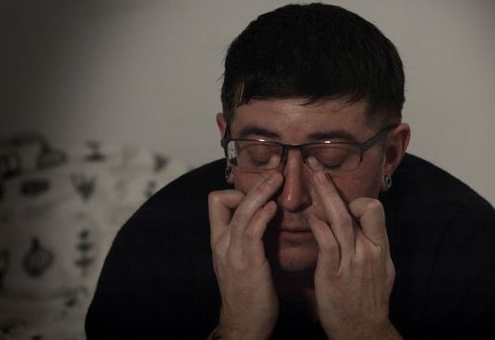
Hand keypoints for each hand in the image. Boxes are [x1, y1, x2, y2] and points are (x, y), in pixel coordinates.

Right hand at [208, 172, 282, 339]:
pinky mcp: (247, 263)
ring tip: (278, 179)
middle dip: (255, 183)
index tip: (259, 192)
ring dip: (261, 191)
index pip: (216, 202)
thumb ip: (248, 239)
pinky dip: (262, 215)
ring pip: (241, 211)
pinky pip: (251, 231)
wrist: (243, 324)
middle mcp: (222, 243)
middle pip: (227, 200)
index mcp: (219, 241)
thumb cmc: (248, 293)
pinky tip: (274, 208)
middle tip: (275, 170)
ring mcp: (232, 253)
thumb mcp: (241, 261)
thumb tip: (264, 217)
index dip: (236, 191)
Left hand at [307, 160, 399, 339]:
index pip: (373, 210)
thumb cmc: (368, 300)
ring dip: (323, 195)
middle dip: (331, 185)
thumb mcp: (380, 269)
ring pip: (339, 221)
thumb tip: (361, 224)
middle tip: (314, 165)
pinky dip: (319, 228)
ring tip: (309, 177)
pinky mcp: (334, 276)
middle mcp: (368, 251)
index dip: (356, 199)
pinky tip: (311, 217)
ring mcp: (351, 263)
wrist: (363, 331)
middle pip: (353, 208)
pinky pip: (327, 245)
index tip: (340, 197)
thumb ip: (370, 244)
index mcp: (380, 248)